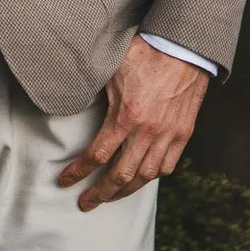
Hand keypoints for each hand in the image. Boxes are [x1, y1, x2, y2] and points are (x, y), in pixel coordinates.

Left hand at [57, 38, 207, 210]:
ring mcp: (168, 135)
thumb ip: (92, 89)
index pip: (97, 155)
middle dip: (100, 194)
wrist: (184, 47)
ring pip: (145, 176)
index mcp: (126, 116)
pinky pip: (168, 166)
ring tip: (111, 196)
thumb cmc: (144, 52)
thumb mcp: (110, 69)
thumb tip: (69, 97)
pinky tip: (141, 177)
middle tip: (86, 202)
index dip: (78, 172)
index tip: (65, 180)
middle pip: (120, 176)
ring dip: (125, 190)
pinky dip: (152, 176)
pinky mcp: (183, 133)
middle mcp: (148, 131)